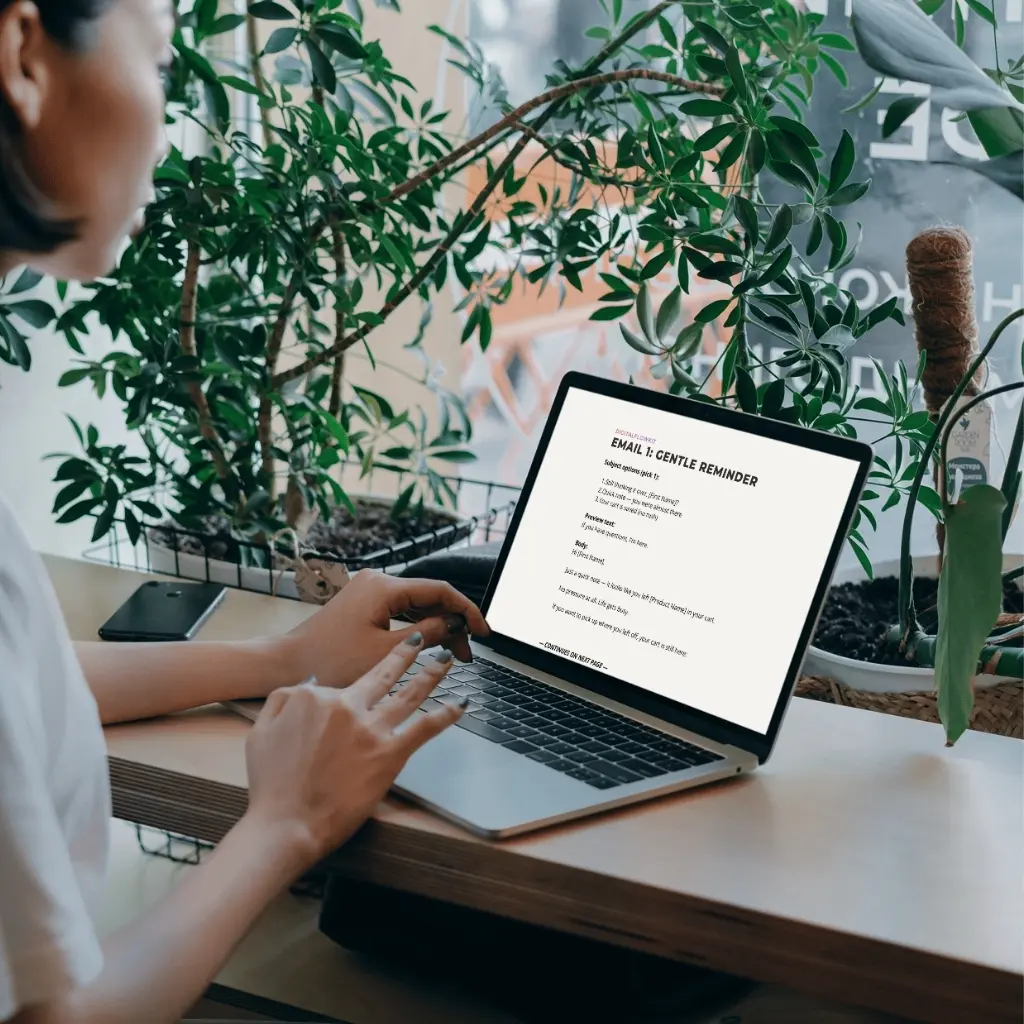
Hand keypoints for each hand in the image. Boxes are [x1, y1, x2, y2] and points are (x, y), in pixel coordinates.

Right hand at [244, 633, 464, 864]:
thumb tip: (309, 684)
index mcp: (316, 697)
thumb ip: (283, 700)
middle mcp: (347, 706)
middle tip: (420, 641)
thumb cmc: (272, 785)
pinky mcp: (390, 754)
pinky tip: (460, 704)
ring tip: (446, 660)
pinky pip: (424, 727)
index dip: (347, 695)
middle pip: (383, 674)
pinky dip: (445, 714)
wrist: (286, 824)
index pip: (341, 685)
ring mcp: (371, 729)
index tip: (354, 698)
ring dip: (431, 673)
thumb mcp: (261, 731)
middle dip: (405, 654)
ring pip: (409, 693)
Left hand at [279, 569, 488, 688]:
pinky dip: (418, 628)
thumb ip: (426, 635)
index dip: (466, 610)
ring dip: (437, 628)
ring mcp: (369, 592)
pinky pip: (401, 611)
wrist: (287, 664)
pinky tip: (431, 646)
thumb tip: (454, 626)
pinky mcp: (364, 605)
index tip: (483, 631)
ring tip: (454, 655)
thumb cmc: (329, 660)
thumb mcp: (385, 652)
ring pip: (417, 605)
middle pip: (430, 597)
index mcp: (384, 586)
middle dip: (453, 623)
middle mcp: (377, 582)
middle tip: (468, 652)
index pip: (440, 590)